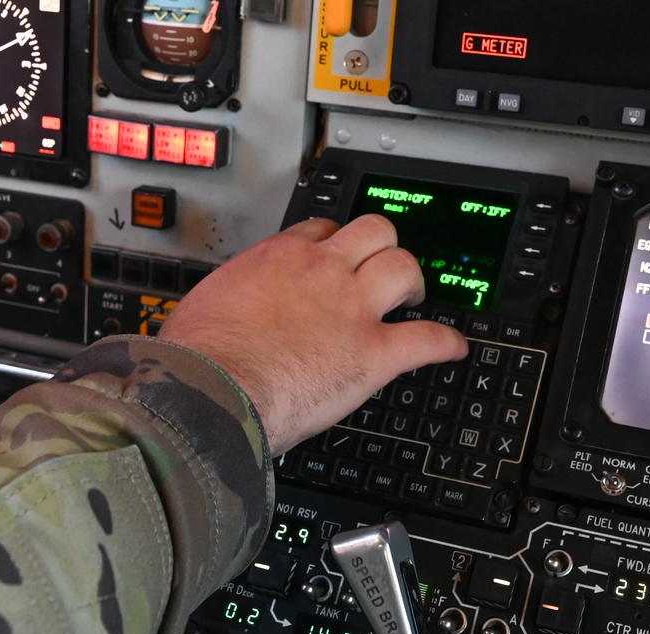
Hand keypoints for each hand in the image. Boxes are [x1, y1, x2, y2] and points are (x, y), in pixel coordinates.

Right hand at [158, 214, 468, 455]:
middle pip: (374, 232)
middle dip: (382, 247)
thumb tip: (226, 312)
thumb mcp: (207, 304)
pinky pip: (426, 339)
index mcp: (278, 258)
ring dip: (412, 281)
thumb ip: (232, 299)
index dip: (332, 243)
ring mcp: (351, 309)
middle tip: (380, 268)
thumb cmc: (199, 354)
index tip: (332, 256)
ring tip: (411, 297)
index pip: (319, 230)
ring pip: (404, 268)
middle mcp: (321, 273)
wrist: (209, 387)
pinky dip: (444, 342)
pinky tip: (451, 347)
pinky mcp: (372, 354)